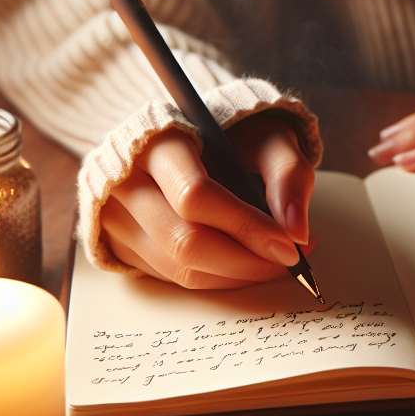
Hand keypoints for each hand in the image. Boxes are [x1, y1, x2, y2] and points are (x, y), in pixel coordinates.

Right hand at [99, 113, 314, 288]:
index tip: (290, 246)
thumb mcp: (268, 137)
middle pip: (184, 241)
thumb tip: (297, 232)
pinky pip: (172, 277)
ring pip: (177, 267)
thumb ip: (288, 175)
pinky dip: (217, 279)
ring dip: (236, 276)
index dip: (246, 227)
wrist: (193, 138)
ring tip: (273, 262)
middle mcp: (125, 180)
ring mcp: (116, 216)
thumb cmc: (232, 136)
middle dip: (245, 262)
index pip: (195, 195)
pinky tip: (246, 264)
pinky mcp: (122, 244)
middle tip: (288, 263)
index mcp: (157, 141)